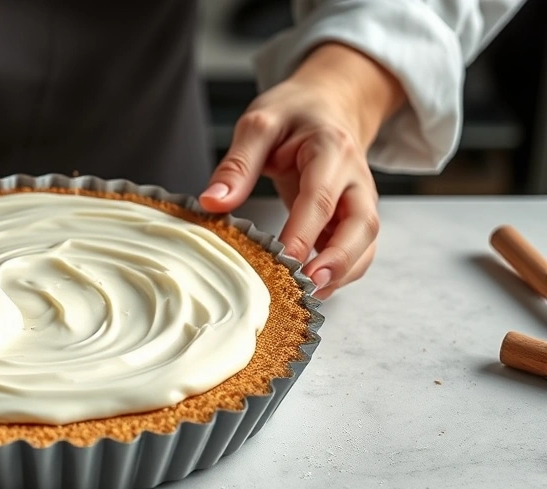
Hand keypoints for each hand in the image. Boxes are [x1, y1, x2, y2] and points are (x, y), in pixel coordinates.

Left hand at [199, 44, 403, 298]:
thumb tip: (212, 203)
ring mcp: (360, 199)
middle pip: (361, 224)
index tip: (285, 259)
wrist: (331, 103)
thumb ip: (238, 164)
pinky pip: (358, 248)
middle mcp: (355, 178)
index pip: (322, 197)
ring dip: (344, 272)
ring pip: (365, 242)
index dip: (305, 231)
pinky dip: (342, 271)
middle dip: (339, 260)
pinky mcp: (354, 215)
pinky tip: (314, 288)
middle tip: (308, 286)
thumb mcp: (259, 123)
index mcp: (331, 150)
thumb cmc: (293, 113)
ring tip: (311, 296)